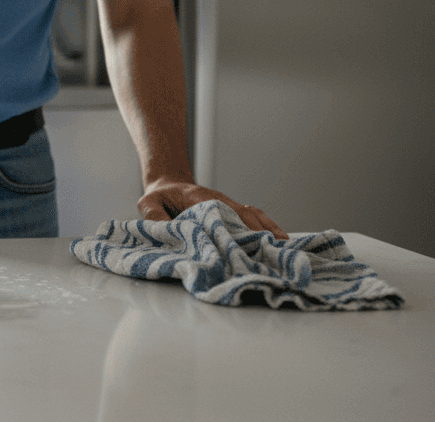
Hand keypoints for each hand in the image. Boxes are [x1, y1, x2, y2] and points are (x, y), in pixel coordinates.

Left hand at [138, 179, 288, 238]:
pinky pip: (254, 218)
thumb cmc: (158, 196)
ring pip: (254, 216)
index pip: (223, 212)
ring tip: (285, 249)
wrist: (167, 183)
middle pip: (245, 216)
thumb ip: (154, 215)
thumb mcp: (148, 203)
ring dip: (269, 230)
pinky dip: (268, 228)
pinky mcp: (231, 212)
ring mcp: (228, 206)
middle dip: (260, 233)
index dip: (237, 226)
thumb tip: (166, 229)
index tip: (249, 241)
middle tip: (275, 252)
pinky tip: (281, 242)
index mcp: (201, 199)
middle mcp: (220, 201)